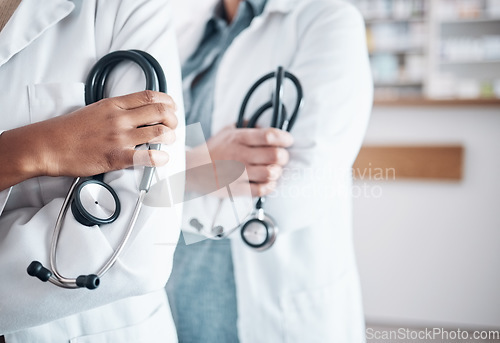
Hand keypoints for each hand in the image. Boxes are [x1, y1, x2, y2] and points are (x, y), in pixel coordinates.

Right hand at [0, 90, 177, 189]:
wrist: (48, 145)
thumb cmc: (69, 130)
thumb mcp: (95, 110)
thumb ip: (117, 110)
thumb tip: (136, 113)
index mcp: (114, 104)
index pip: (150, 96)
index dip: (168, 101)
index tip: (172, 107)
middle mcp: (120, 118)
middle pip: (160, 112)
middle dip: (173, 119)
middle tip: (173, 126)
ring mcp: (119, 137)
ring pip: (159, 133)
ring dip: (170, 137)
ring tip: (168, 141)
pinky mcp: (116, 156)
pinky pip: (147, 156)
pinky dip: (160, 158)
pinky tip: (162, 158)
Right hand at [202, 125, 293, 196]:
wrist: (192, 169)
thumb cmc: (214, 149)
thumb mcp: (228, 131)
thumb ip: (247, 126)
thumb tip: (266, 123)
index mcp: (239, 138)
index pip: (269, 136)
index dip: (284, 138)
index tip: (288, 141)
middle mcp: (240, 155)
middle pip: (275, 155)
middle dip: (283, 156)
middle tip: (281, 157)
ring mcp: (238, 173)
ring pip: (271, 173)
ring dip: (277, 172)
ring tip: (273, 170)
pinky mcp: (236, 189)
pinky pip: (261, 190)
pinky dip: (269, 186)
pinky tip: (267, 182)